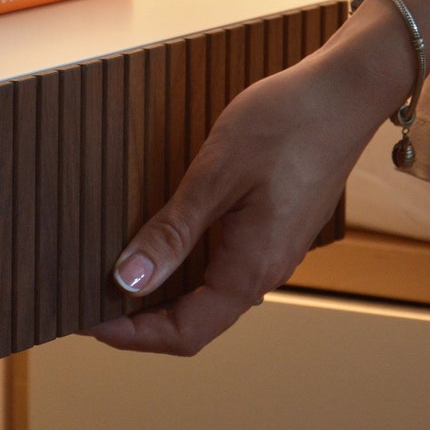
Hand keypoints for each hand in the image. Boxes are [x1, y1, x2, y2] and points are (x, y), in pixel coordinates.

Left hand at [87, 53, 374, 355]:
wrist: (343, 93)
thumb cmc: (284, 126)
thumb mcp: (215, 177)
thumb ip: (172, 234)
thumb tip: (127, 281)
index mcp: (250, 270)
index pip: (184, 332)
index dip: (131, 335)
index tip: (86, 320)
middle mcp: (263, 272)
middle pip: (194, 321)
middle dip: (139, 320)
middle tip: (88, 298)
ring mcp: (269, 251)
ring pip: (206, 295)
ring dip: (158, 293)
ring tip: (110, 273)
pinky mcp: (269, 229)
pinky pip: (220, 267)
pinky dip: (180, 267)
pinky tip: (154, 243)